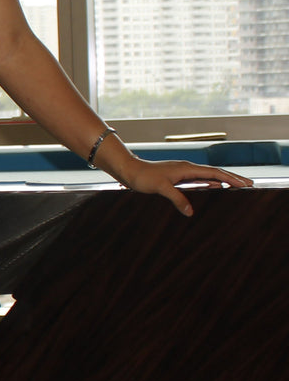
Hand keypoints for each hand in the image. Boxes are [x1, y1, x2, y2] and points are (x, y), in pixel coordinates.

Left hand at [121, 157, 253, 217]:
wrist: (130, 170)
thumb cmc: (144, 177)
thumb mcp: (161, 188)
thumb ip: (177, 198)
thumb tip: (191, 212)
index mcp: (187, 168)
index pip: (215, 173)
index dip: (230, 178)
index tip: (244, 184)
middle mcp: (188, 168)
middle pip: (216, 172)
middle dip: (233, 177)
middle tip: (250, 184)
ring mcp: (184, 171)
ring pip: (209, 175)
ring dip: (224, 179)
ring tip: (238, 185)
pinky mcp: (178, 176)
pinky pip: (200, 179)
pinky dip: (212, 182)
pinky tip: (216, 186)